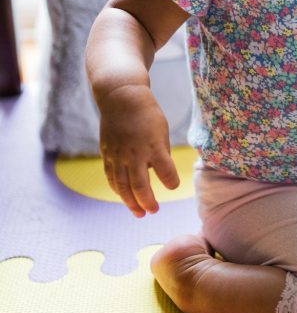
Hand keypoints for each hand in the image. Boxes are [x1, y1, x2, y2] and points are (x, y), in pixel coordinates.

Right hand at [99, 84, 179, 216]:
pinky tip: (125, 198)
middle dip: (147, 202)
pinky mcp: (107, 155)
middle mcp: (134, 152)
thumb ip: (161, 154)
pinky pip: (112, 178)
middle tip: (154, 211)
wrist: (121, 99)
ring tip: (140, 214)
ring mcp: (118, 155)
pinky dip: (119, 190)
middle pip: (140, 185)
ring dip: (131, 203)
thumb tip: (160, 175)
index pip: (166, 171)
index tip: (173, 186)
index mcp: (153, 145)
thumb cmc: (147, 115)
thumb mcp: (162, 131)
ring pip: (123, 186)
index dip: (171, 182)